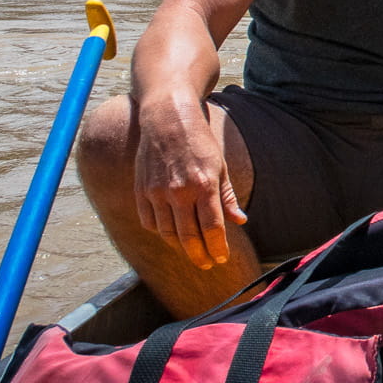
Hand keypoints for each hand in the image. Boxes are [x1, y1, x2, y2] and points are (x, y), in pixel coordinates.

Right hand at [133, 97, 247, 268]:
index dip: (218, 248)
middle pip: (189, 237)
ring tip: (192, 252)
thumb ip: (227, 196)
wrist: (167, 118)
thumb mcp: (220, 165)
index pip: (212, 228)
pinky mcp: (142, 191)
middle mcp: (179, 191)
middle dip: (200, 255)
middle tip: (208, 264)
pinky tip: (171, 235)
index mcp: (203, 184)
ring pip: (168, 234)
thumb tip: (240, 220)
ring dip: (181, 248)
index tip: (222, 259)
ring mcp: (157, 192)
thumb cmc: (198, 141)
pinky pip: (150, 222)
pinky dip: (161, 233)